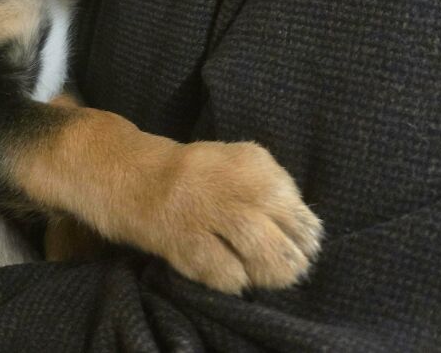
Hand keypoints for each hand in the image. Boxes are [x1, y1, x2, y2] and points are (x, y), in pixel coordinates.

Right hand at [132, 140, 321, 293]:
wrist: (134, 175)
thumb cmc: (198, 176)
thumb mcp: (239, 166)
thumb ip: (272, 189)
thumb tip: (306, 231)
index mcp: (252, 160)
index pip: (295, 203)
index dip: (305, 229)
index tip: (304, 239)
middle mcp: (233, 184)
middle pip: (285, 230)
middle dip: (295, 255)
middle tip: (294, 264)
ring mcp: (206, 214)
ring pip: (262, 255)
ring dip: (272, 273)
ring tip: (268, 274)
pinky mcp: (185, 242)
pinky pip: (227, 274)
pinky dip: (235, 280)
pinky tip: (232, 272)